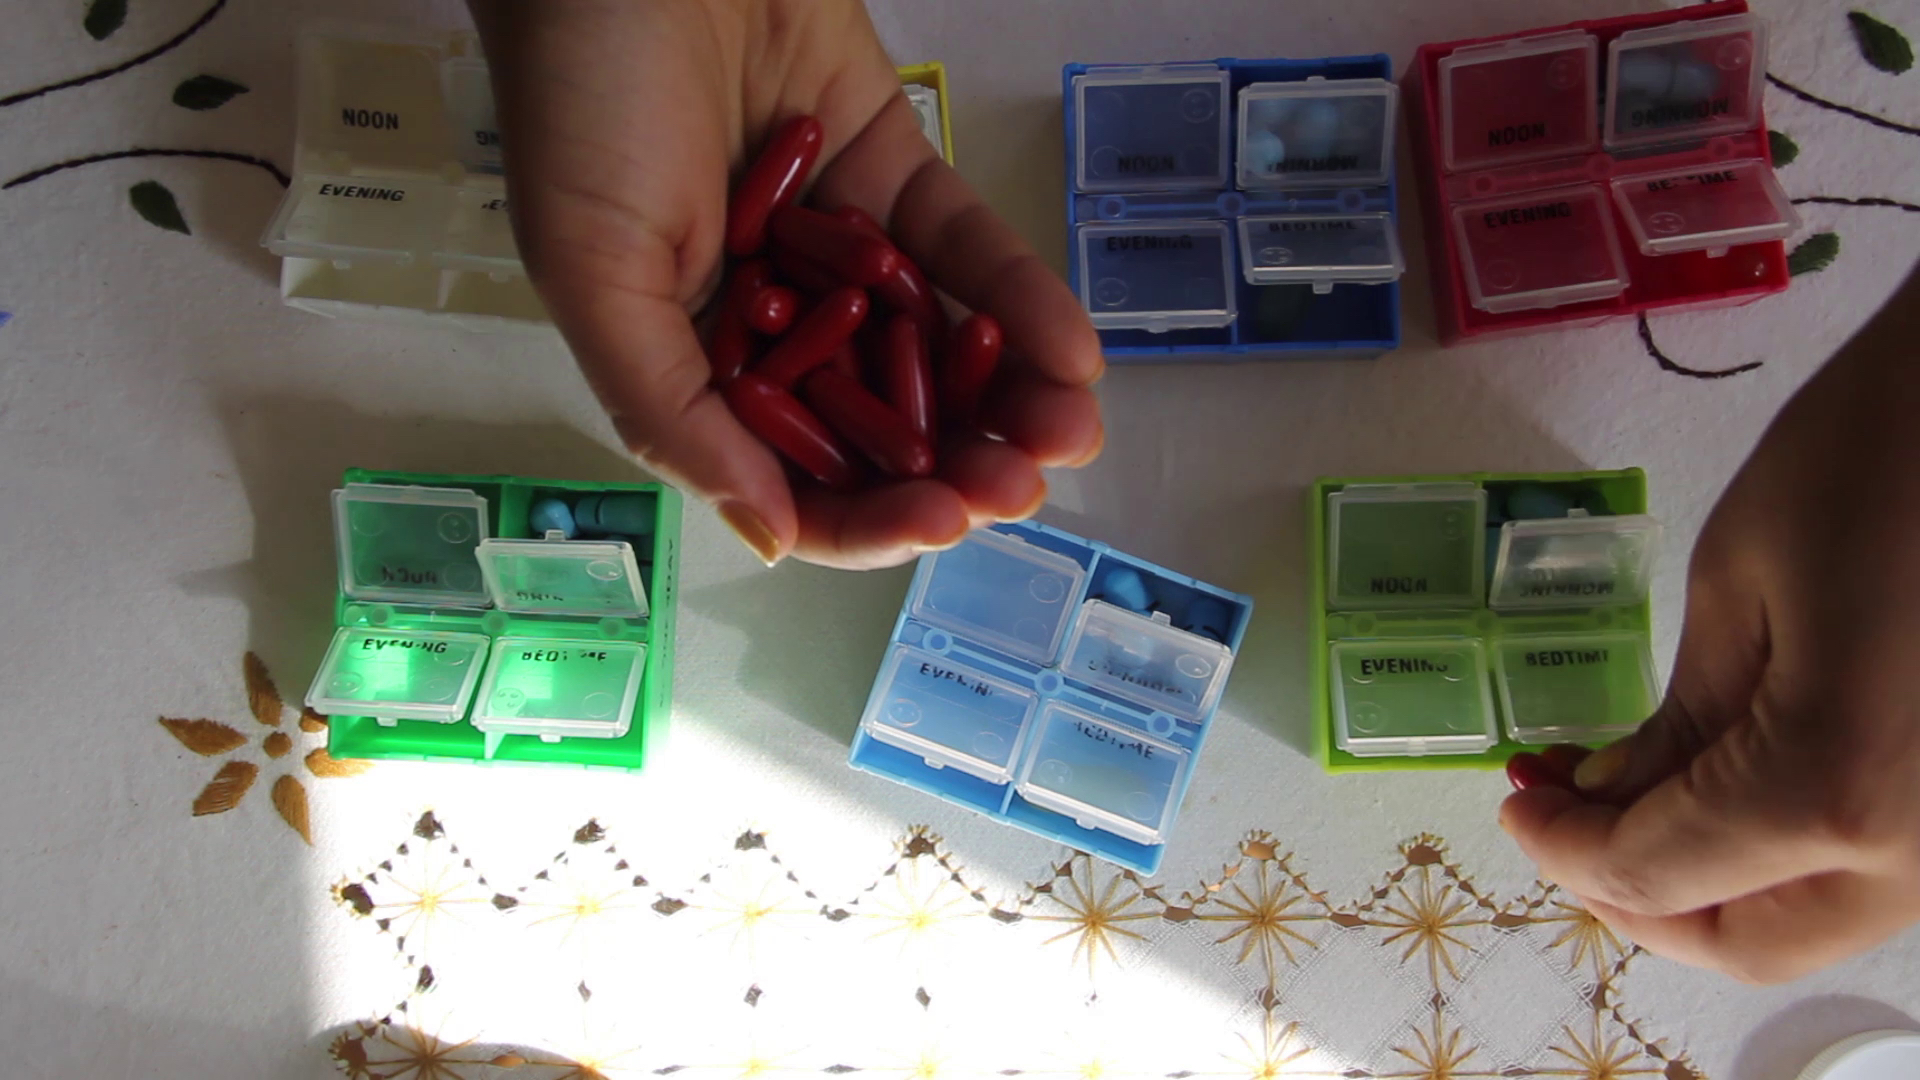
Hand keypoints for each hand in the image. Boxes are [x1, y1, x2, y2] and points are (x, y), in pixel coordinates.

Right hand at [466, 0, 1103, 568]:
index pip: (792, 476)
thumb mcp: (597, 277)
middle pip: (880, 427)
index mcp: (694, 364)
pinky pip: (965, 252)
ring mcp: (841, 254)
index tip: (939, 524)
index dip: (866, 516)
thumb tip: (768, 538)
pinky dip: (1022, 298)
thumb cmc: (578, 106)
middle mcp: (775, 324)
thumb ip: (673, 412)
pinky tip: (1074, 351)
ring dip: (1010, 401)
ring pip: (936, 349)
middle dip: (957, 467)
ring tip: (1070, 433)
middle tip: (1020, 485)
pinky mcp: (893, 178)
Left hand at [1500, 265, 1919, 983]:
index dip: (1565, 849)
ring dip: (1713, 885)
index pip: (1655, 874)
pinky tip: (1727, 786)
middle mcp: (1913, 857)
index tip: (1518, 800)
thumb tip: (1609, 801)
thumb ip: (1678, 725)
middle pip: (1741, 941)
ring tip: (1632, 798)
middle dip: (1637, 896)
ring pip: (1813, 924)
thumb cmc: (1881, 456)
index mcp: (1828, 793)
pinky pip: (1869, 876)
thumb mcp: (1741, 586)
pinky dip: (1786, 858)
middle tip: (1566, 819)